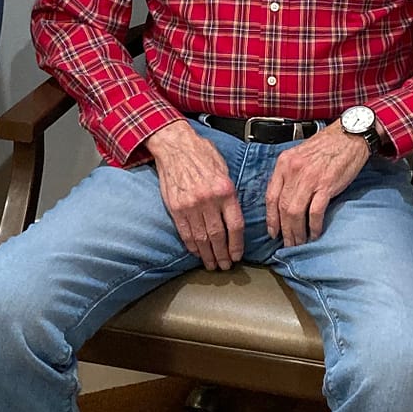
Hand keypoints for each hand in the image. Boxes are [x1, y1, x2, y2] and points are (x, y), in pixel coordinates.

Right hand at [145, 119, 244, 269]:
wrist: (175, 145)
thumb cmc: (201, 153)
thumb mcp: (224, 169)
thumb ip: (229, 193)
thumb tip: (233, 216)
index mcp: (225, 190)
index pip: (235, 225)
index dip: (237, 245)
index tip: (237, 255)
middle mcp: (209, 200)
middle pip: (218, 236)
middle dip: (223, 254)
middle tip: (225, 266)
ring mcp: (190, 205)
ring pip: (201, 238)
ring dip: (208, 255)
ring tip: (212, 264)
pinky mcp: (176, 207)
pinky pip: (185, 232)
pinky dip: (192, 246)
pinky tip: (197, 253)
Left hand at [266, 125, 369, 245]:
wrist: (349, 135)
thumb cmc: (327, 145)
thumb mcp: (300, 154)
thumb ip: (290, 174)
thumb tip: (285, 200)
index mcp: (284, 163)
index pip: (271, 196)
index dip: (271, 218)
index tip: (273, 232)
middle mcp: (293, 171)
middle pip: (282, 208)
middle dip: (284, 230)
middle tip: (288, 244)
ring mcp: (310, 178)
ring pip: (295, 213)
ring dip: (297, 232)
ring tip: (300, 243)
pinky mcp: (326, 185)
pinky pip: (315, 212)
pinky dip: (313, 226)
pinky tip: (315, 234)